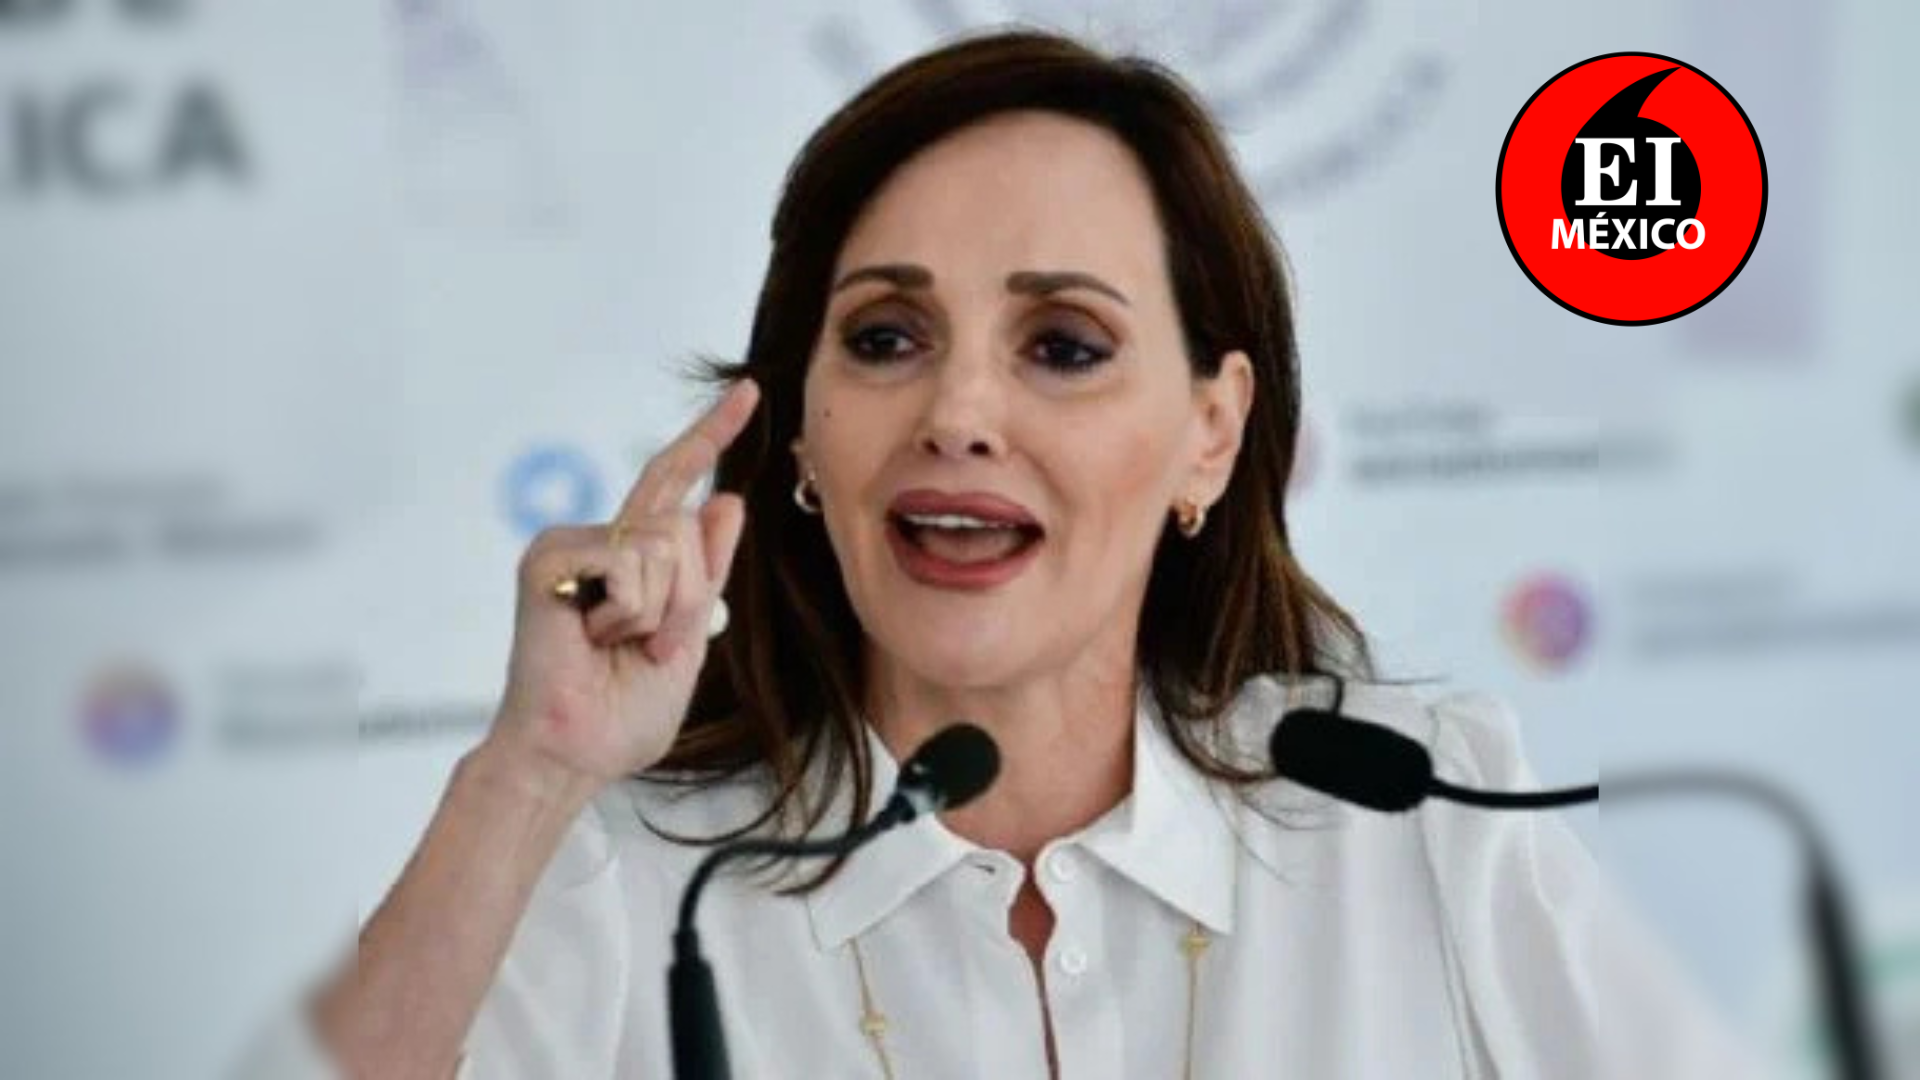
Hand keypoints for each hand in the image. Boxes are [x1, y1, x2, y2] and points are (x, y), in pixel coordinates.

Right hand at [487, 379, 760, 793]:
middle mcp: (599, 539)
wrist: (578, 751)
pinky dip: (629, 614)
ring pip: (665, 545)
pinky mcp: (548, 558)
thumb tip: (726, 499)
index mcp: (631, 555)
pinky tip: (592, 639)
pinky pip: (629, 564)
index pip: (676, 481)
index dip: (711, 434)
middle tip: (657, 648)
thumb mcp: (690, 634)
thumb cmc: (624, 709)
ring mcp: (570, 545)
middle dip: (693, 598)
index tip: (749, 393)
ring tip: (623, 646)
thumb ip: (706, 570)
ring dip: (664, 612)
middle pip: (685, 527)